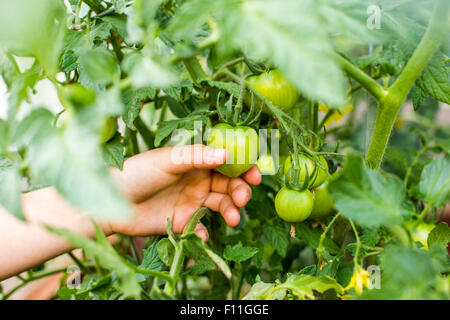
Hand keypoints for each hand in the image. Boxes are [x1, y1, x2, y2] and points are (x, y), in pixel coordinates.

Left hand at [109, 145, 260, 240]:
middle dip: (240, 191)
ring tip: (232, 217)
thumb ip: (196, 156)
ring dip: (231, 211)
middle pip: (228, 185)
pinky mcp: (183, 223)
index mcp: (195, 162)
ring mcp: (192, 202)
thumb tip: (226, 153)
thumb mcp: (167, 160)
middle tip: (243, 197)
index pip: (226, 162)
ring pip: (221, 206)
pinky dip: (206, 232)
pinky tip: (202, 233)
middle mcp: (198, 181)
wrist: (111, 203)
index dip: (243, 167)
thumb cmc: (137, 172)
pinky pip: (202, 228)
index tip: (255, 174)